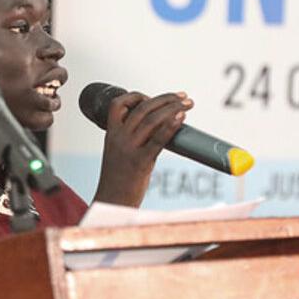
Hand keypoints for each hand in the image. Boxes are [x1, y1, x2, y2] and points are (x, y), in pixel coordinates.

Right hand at [92, 91, 192, 207]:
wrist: (111, 202)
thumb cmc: (117, 180)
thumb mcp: (118, 153)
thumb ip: (132, 138)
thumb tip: (158, 126)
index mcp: (111, 134)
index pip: (118, 104)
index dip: (136, 96)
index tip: (152, 97)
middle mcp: (118, 138)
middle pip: (142, 108)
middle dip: (165, 98)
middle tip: (182, 97)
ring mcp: (128, 149)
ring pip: (151, 119)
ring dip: (173, 107)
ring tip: (187, 104)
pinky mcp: (140, 162)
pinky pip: (158, 139)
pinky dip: (171, 125)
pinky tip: (181, 117)